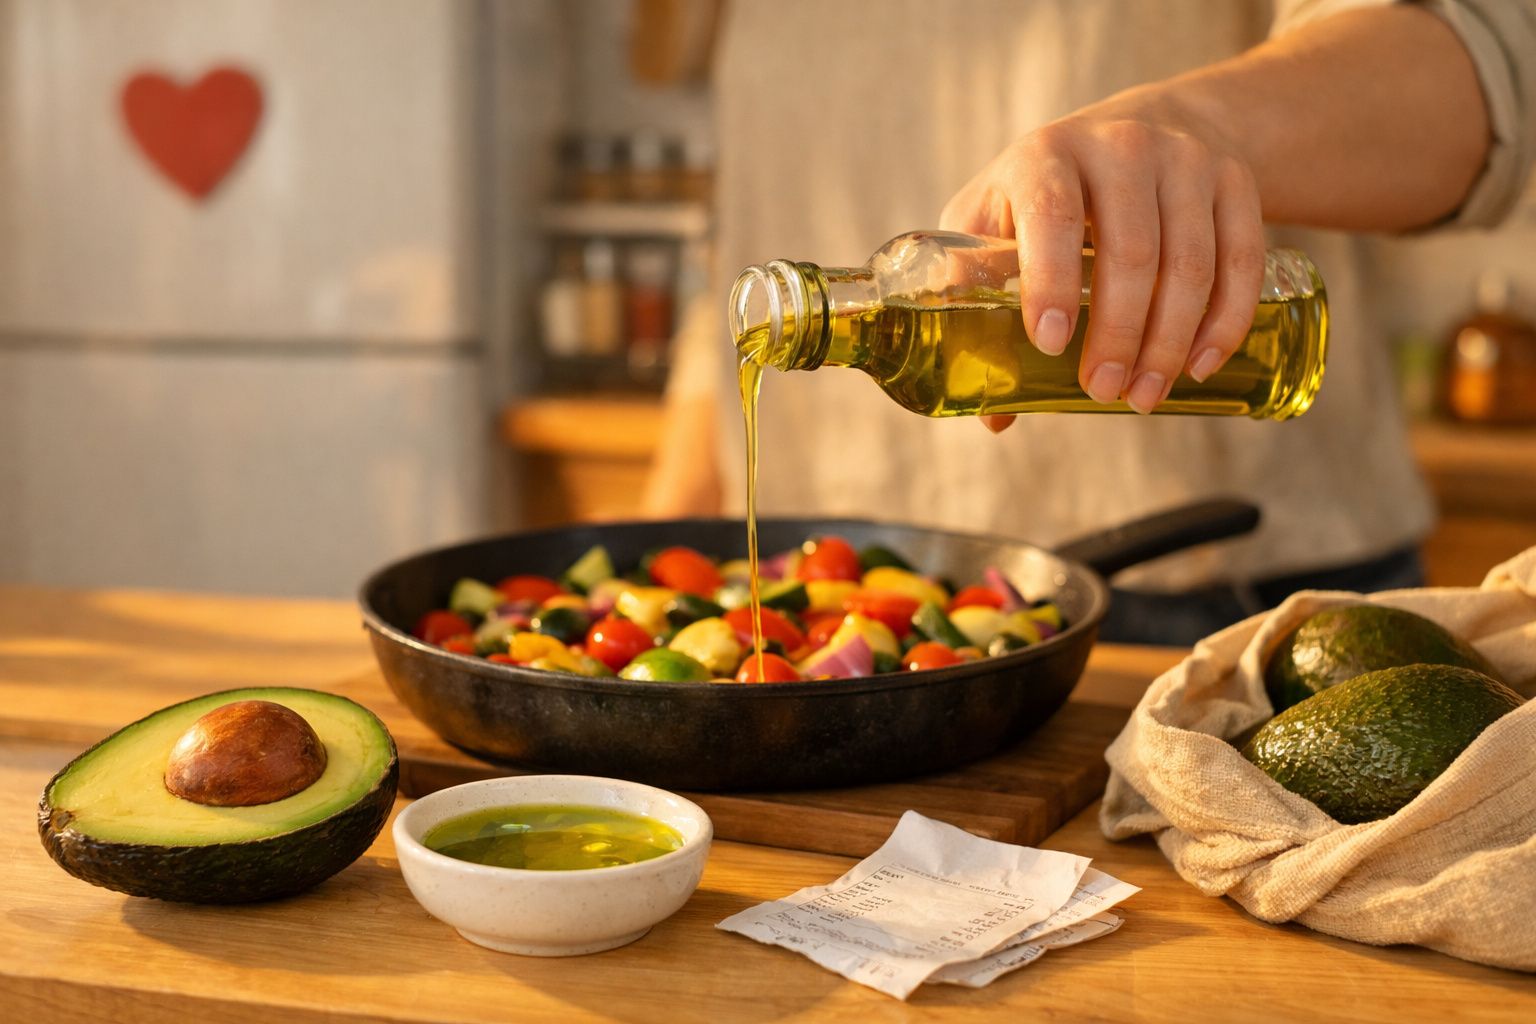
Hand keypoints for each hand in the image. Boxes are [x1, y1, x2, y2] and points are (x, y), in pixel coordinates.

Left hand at [940, 84, 1265, 419]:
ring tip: (1145, 394)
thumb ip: (975, 300)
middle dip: (1119, 334)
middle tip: (1104, 389)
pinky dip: (1225, 321)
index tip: (1050, 344)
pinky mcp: (1233, 179)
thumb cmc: (1046, 193)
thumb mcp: (991, 219)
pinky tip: (1200, 365)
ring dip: (1170, 341)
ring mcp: (1184, 158)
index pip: (1053, 215)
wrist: (1137, 129)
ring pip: (1190, 262)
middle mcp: (1120, 146)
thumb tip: (993, 415)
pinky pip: (1242, 258)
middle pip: (1132, 251)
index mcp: (1045, 156)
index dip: (1051, 282)